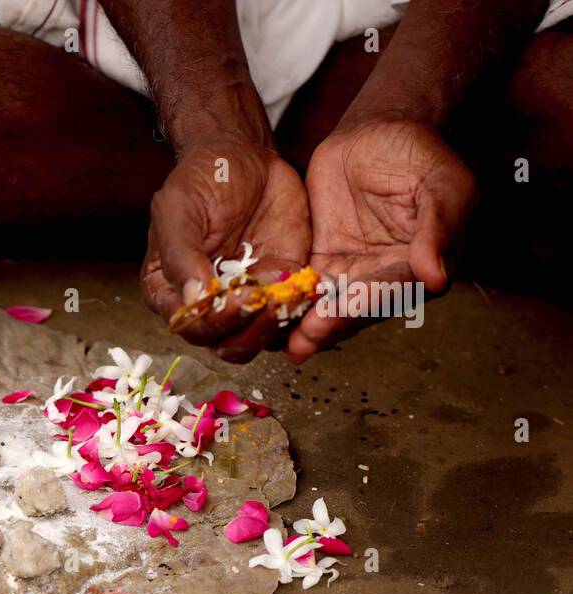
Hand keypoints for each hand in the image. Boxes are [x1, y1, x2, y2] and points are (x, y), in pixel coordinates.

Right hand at [142, 140, 309, 362]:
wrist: (244, 155)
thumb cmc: (201, 179)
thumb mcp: (178, 208)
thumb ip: (180, 254)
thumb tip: (193, 300)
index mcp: (172, 291)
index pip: (189, 326)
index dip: (212, 322)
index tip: (235, 298)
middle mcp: (208, 304)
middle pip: (225, 342)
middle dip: (247, 329)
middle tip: (266, 301)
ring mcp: (246, 298)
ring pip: (259, 336)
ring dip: (275, 325)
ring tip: (288, 296)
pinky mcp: (281, 286)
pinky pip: (291, 312)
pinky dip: (301, 308)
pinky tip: (308, 287)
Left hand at [286, 117, 475, 361]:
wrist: (378, 131)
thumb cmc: (420, 154)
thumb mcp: (442, 185)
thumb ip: (438, 230)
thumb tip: (436, 278)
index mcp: (423, 265)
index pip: (396, 289)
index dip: (370, 303)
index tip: (346, 312)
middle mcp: (388, 276)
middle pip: (358, 307)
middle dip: (332, 325)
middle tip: (306, 337)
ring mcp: (353, 271)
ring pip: (330, 304)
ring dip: (309, 326)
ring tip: (289, 342)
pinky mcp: (323, 261)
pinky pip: (305, 286)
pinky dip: (290, 302)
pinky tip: (270, 317)